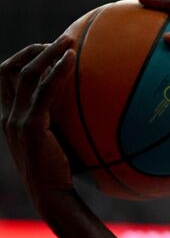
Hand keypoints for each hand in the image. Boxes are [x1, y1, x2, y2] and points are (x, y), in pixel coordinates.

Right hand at [2, 37, 78, 208]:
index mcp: (10, 117)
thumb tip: (93, 110)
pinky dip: (56, 71)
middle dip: (33, 50)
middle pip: (9, 69)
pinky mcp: (30, 126)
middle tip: (61, 40)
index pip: (5, 78)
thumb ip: (64, 124)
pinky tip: (73, 60)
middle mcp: (7, 115)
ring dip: (46, 53)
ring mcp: (16, 120)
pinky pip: (43, 91)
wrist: (53, 197)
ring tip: (69, 41)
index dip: (23, 59)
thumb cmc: (62, 175)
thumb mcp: (59, 144)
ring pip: (25, 74)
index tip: (48, 50)